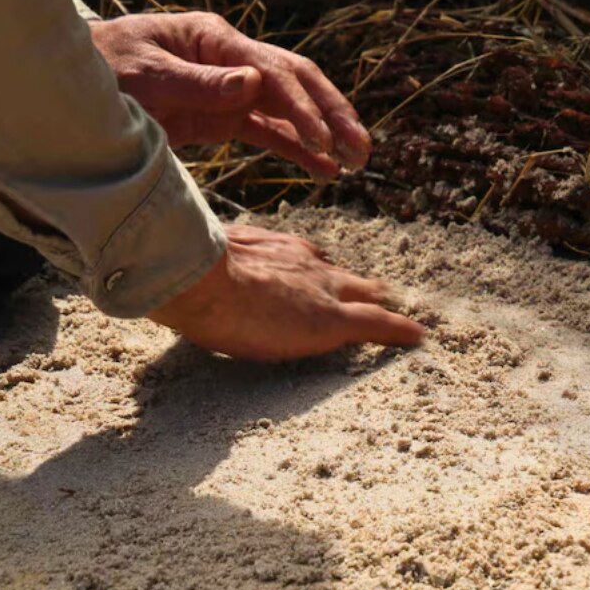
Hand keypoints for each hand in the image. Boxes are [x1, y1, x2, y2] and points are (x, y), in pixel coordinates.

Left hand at [89, 10, 368, 180]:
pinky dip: (294, 149)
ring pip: (287, 110)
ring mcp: (227, 89)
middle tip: (362, 148)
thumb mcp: (143, 76)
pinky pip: (265, 131)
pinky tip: (323, 169)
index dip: (301, 104)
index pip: (271, 69)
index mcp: (213, 39)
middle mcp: (229, 60)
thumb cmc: (102, 70)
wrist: (70, 86)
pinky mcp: (219, 118)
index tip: (322, 136)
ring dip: (321, 136)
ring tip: (356, 163)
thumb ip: (196, 83)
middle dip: (330, 115)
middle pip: (294, 84)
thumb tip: (253, 83)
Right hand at [152, 225, 426, 360]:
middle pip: (345, 277)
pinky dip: (400, 331)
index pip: (309, 264)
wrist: (201, 281)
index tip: (321, 286)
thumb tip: (172, 278)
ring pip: (369, 295)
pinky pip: (380, 323)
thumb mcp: (203, 267)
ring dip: (383, 307)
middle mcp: (308, 264)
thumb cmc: (189, 278)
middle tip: (375, 300)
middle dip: (361, 289)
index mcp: (276, 251)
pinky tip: (417, 338)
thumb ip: (207, 272)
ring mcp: (324, 290)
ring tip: (400, 321)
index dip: (319, 278)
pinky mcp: (333, 319)